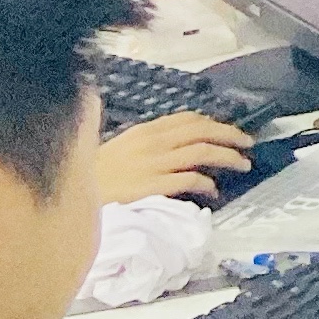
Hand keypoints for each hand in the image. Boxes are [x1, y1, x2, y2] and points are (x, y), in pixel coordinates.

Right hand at [94, 107, 258, 207]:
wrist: (70, 199)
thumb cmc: (94, 179)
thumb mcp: (121, 151)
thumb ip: (148, 145)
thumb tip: (177, 147)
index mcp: (144, 131)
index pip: (187, 119)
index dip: (214, 123)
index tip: (230, 131)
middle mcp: (151, 142)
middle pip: (202, 130)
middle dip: (230, 135)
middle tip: (248, 144)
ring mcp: (152, 164)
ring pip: (202, 151)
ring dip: (228, 156)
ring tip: (242, 164)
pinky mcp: (151, 186)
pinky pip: (189, 179)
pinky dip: (207, 184)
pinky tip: (213, 191)